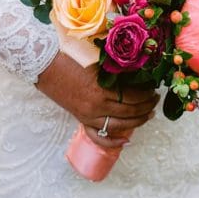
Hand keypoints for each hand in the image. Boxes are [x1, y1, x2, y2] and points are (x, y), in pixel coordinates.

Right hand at [36, 52, 158, 147]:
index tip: (153, 88)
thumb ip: (116, 68)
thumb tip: (138, 73)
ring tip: (148, 114)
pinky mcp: (81, 118)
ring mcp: (87, 115)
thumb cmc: (68, 55)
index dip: (147, 94)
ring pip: (119, 126)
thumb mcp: (97, 59)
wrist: (43, 63)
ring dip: (138, 122)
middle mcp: (96, 106)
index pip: (133, 97)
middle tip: (155, 99)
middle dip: (147, 107)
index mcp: (101, 90)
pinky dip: (113, 142)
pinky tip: (126, 141)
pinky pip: (99, 136)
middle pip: (130, 112)